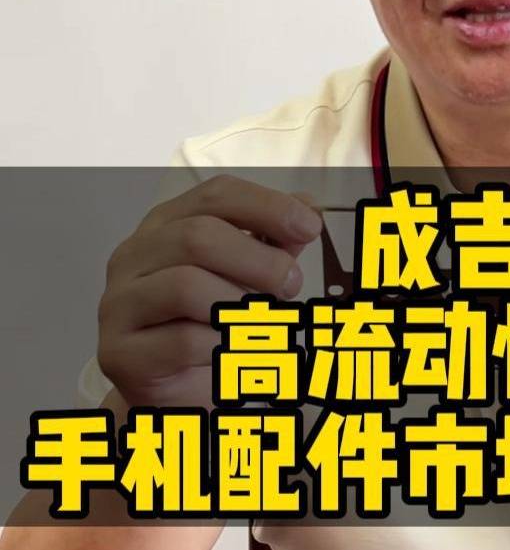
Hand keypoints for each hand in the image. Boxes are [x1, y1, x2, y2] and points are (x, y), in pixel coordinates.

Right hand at [96, 174, 321, 409]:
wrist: (176, 393)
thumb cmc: (211, 327)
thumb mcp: (248, 278)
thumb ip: (274, 243)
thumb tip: (307, 206)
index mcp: (166, 226)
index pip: (214, 195)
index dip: (268, 207)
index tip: (310, 227)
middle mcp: (134, 257)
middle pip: (198, 236)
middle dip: (260, 261)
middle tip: (291, 285)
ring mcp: (119, 304)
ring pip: (186, 286)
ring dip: (241, 307)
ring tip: (260, 325)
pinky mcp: (120, 352)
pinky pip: (185, 340)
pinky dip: (224, 346)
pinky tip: (232, 352)